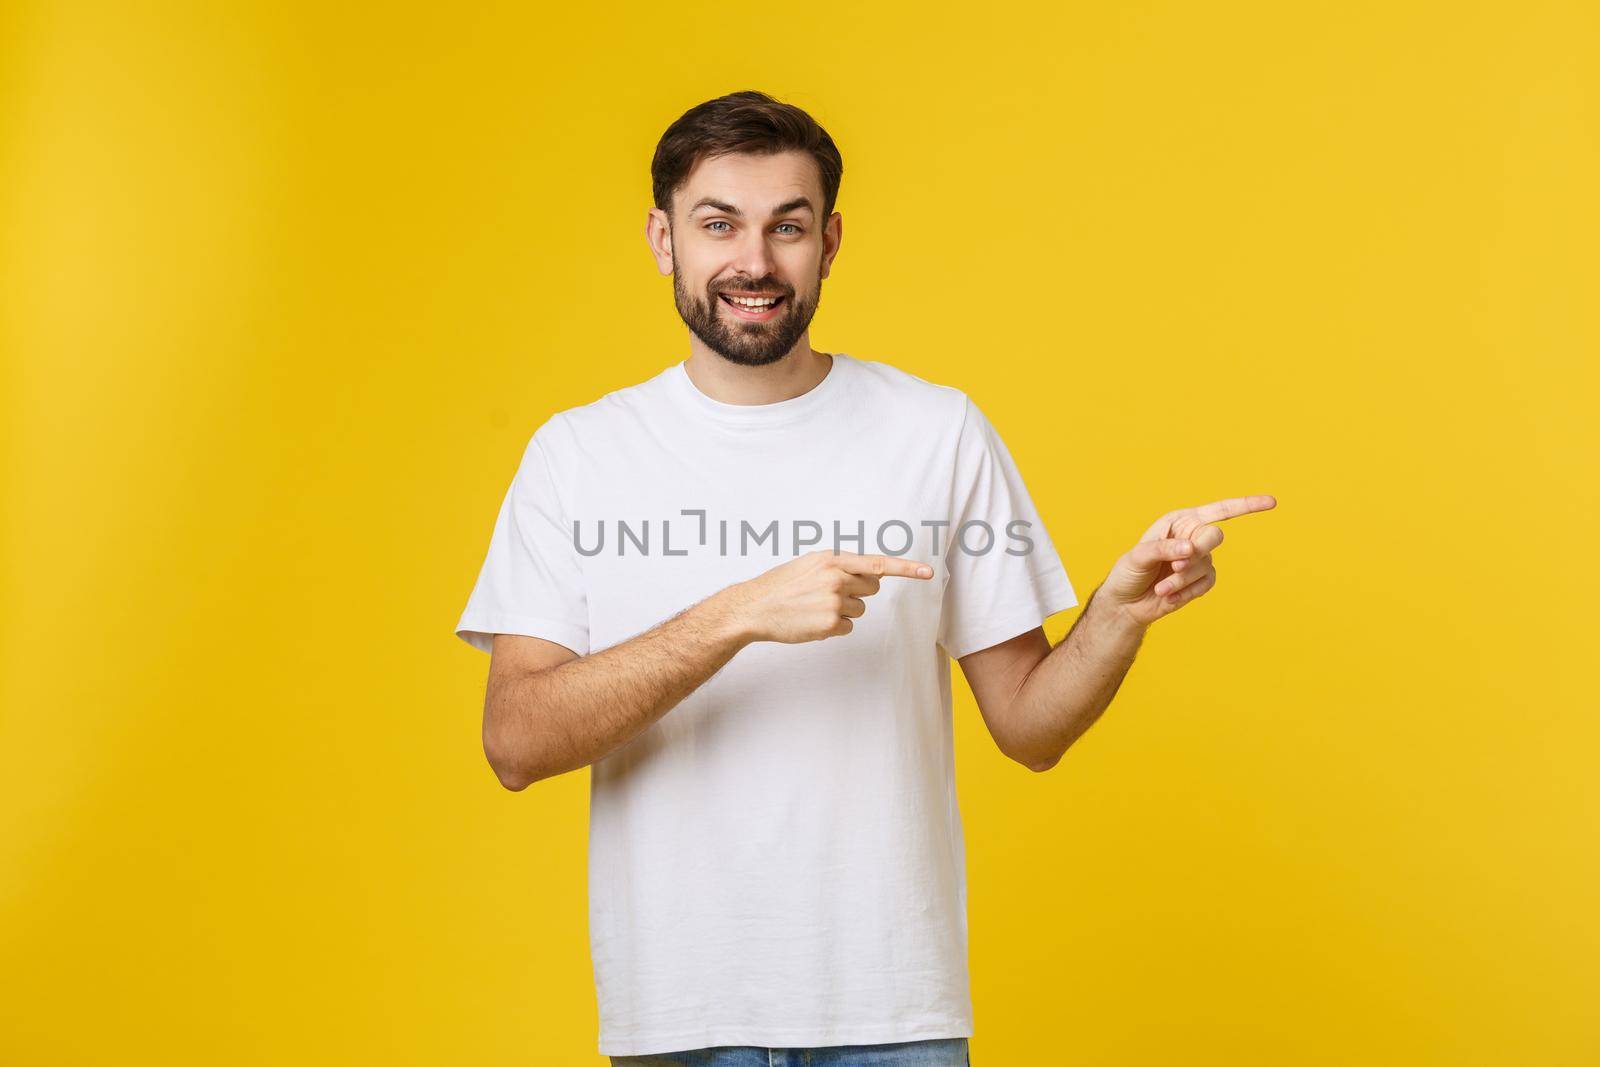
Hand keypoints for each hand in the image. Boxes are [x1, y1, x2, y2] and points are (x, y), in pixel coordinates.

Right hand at [713, 549, 934, 643]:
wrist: (754, 607)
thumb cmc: (781, 585)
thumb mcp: (809, 564)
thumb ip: (839, 565)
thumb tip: (871, 575)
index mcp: (832, 559)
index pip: (878, 563)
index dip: (907, 568)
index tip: (928, 572)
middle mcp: (836, 578)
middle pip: (872, 588)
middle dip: (858, 592)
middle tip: (829, 594)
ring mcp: (834, 602)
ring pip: (860, 610)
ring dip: (843, 611)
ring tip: (815, 607)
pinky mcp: (830, 624)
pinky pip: (848, 627)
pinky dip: (835, 627)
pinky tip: (813, 621)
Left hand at [1101, 495, 1276, 626]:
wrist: (1126, 602)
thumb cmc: (1129, 572)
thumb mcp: (1139, 556)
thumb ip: (1164, 549)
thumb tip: (1190, 549)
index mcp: (1179, 521)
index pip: (1218, 510)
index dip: (1246, 506)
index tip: (1271, 502)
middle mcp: (1192, 537)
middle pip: (1214, 537)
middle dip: (1196, 553)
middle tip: (1175, 565)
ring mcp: (1199, 559)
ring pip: (1206, 564)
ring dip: (1182, 579)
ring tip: (1161, 588)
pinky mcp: (1200, 581)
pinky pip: (1206, 583)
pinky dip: (1187, 591)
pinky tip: (1168, 595)